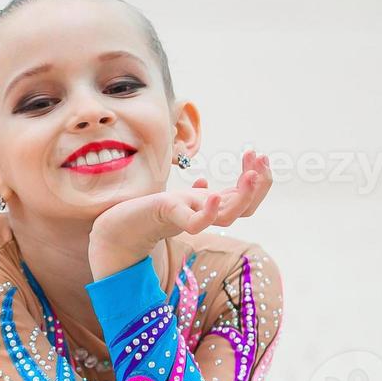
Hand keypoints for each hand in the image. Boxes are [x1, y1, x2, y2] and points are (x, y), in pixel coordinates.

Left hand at [87, 150, 273, 279]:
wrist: (118, 226)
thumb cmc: (147, 212)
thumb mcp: (175, 197)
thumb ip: (192, 194)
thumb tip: (202, 182)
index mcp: (209, 208)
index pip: (244, 197)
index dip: (256, 178)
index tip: (256, 153)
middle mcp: (205, 216)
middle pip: (246, 208)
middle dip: (260, 185)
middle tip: (263, 159)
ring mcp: (190, 219)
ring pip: (229, 216)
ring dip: (244, 195)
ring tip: (253, 173)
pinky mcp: (170, 220)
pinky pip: (197, 224)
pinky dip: (207, 212)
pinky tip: (212, 193)